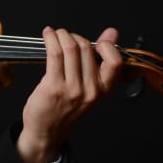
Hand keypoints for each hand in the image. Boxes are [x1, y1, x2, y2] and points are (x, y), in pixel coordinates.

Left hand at [16, 26, 122, 162]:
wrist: (47, 130)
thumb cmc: (66, 107)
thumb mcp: (89, 85)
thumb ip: (100, 59)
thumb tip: (112, 33)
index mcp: (103, 89)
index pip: (115, 61)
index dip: (106, 45)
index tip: (96, 41)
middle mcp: (90, 90)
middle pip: (86, 49)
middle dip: (74, 36)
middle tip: (65, 36)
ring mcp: (72, 88)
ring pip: (70, 48)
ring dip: (61, 35)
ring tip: (55, 34)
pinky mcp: (53, 86)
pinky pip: (54, 54)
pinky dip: (50, 39)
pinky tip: (47, 35)